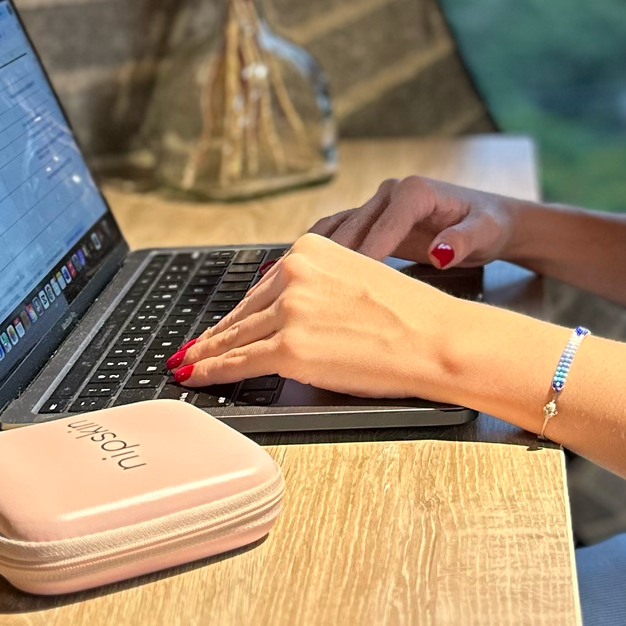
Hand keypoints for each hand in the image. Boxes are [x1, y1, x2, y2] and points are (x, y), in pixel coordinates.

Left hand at [168, 233, 468, 401]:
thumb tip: (283, 313)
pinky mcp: (288, 348)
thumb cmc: (411, 317)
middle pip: (244, 312)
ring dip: (206, 354)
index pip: (262, 286)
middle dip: (215, 335)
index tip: (218, 325)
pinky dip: (211, 370)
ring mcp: (289, 310)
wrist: (435, 338)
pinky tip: (197, 375)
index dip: (236, 312)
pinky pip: (238, 362)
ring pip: (235, 337)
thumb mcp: (357, 278)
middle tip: (192, 350)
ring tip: (190, 364)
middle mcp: (294, 273)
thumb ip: (318, 288)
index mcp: (311, 250)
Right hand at [307, 175, 526, 272]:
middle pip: (350, 230)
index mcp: (413, 192)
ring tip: (288, 287)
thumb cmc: (490, 225)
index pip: (380, 227)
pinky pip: (340, 238)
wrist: (492, 220)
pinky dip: (320, 256)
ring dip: (313, 258)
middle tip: (305, 295)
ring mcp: (377, 206)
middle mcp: (388, 194)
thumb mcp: (486, 232)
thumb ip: (464, 241)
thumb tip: (440, 252)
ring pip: (336, 232)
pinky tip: (300, 275)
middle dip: (327, 262)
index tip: (344, 285)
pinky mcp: (373, 223)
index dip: (362, 257)